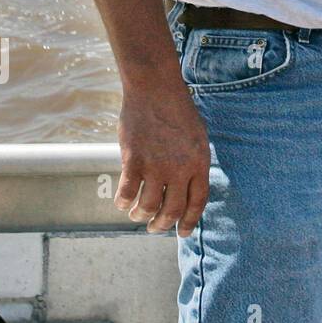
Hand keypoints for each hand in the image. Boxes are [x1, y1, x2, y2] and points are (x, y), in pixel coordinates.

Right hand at [115, 86, 210, 237]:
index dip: (189, 221)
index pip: (197, 202)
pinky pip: (127, 193)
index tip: (182, 232)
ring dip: (141, 216)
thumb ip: (194, 163)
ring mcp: (156, 165)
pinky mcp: (134, 161)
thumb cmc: (178, 111)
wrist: (156, 90)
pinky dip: (123, 203)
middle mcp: (180, 168)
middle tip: (155, 229)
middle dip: (162, 225)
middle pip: (172, 210)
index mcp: (200, 162)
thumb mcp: (198, 137)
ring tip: (138, 215)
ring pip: (148, 207)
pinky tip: (122, 203)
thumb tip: (188, 189)